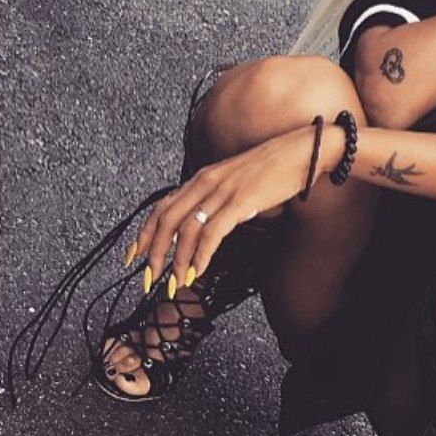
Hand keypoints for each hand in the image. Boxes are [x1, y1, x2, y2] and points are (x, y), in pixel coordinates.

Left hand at [125, 126, 317, 294]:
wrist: (302, 152)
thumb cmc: (275, 168)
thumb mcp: (236, 180)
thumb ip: (217, 197)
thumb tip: (206, 222)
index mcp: (201, 177)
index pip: (160, 208)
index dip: (143, 235)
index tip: (133, 257)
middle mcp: (205, 182)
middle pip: (166, 222)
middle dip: (154, 254)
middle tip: (150, 279)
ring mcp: (222, 192)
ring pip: (186, 231)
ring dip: (177, 261)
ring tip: (175, 283)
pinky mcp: (241, 202)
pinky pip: (213, 233)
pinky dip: (201, 255)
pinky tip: (198, 271)